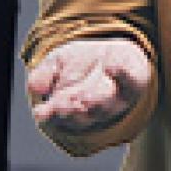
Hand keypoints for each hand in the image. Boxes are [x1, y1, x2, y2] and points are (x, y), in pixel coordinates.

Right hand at [28, 38, 152, 131]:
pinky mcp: (135, 82)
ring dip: (95, 101)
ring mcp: (117, 99)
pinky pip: (131, 81)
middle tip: (63, 105)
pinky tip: (111, 66)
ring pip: (106, 106)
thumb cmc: (81, 64)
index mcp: (72, 108)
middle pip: (84, 116)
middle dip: (73, 112)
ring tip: (85, 96)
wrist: (115, 54)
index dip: (52, 116)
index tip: (42, 112)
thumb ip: (44, 74)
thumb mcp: (57, 63)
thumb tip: (35, 87)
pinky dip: (122, 74)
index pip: (60, 117)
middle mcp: (95, 109)